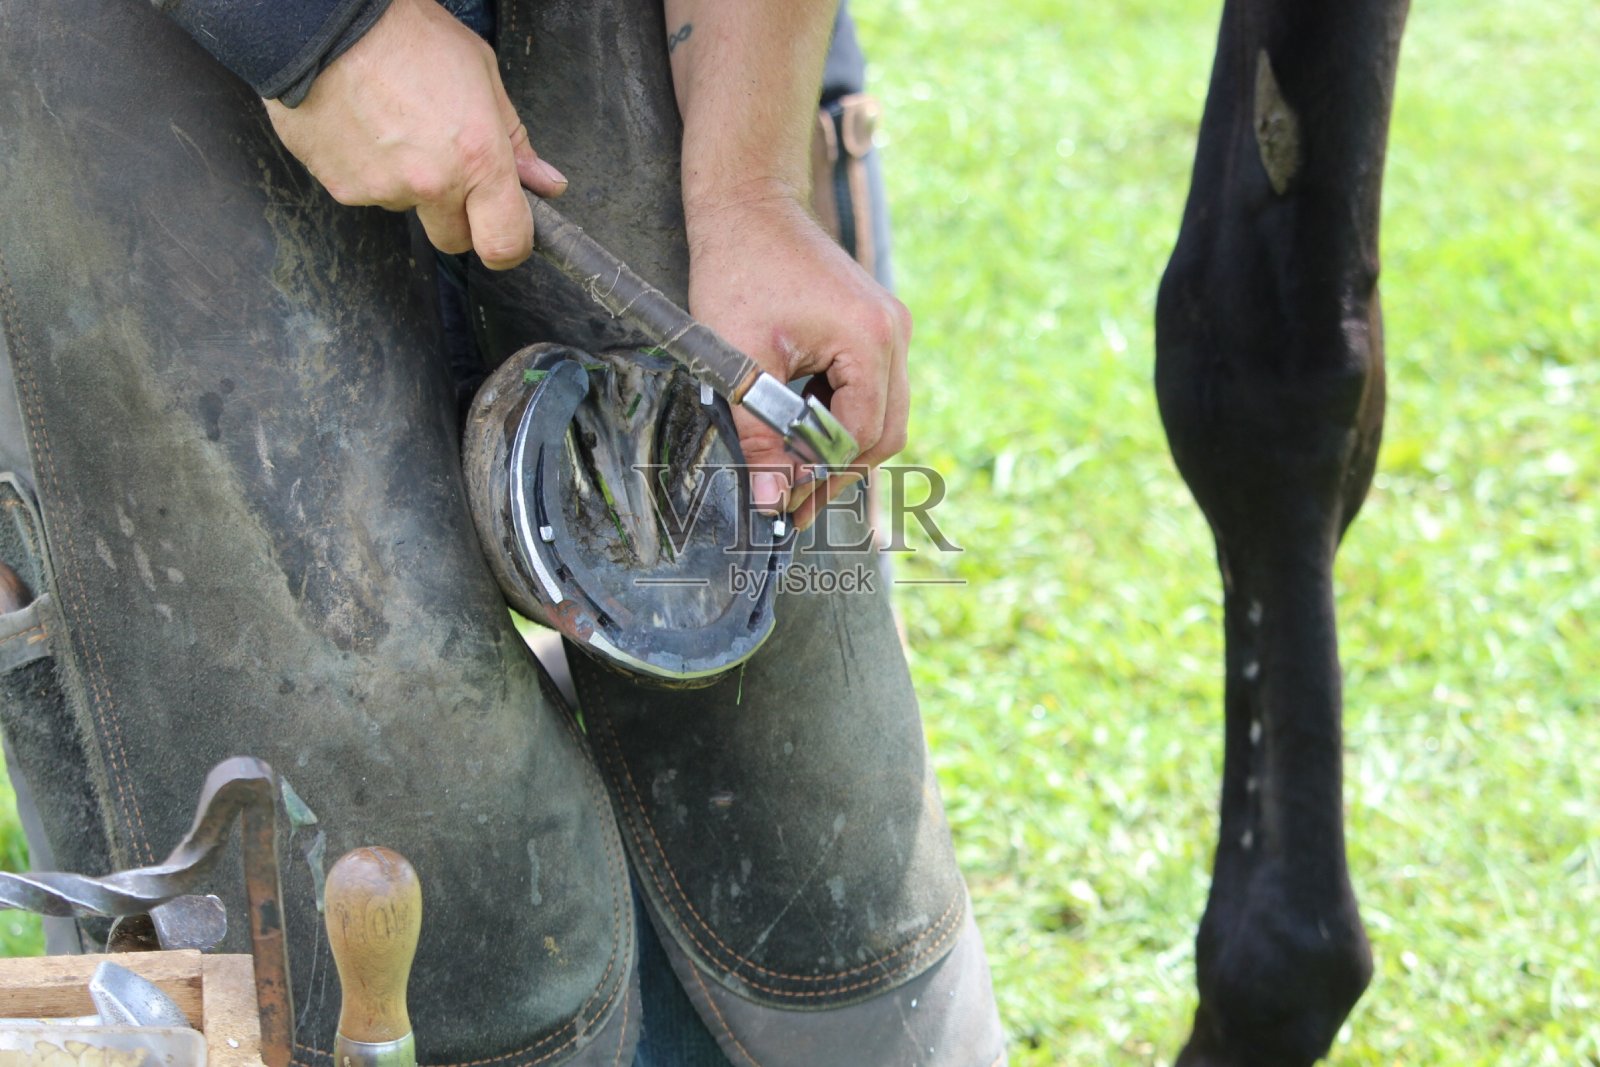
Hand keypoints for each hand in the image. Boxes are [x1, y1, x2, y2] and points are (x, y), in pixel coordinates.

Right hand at [264, 0, 566, 268]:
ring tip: (396, 125)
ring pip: (407, 209)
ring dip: (408, 183)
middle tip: (447, 166)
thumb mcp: (481, 73)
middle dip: (458, 216)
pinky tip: (365, 127)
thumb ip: (514, 139)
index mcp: (476, 158)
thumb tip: (544, 183)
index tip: (507, 231)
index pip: (505, 245)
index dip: (510, 245)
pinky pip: (367, 193)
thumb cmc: (404, 33)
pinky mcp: (341, 187)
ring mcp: (381, 190)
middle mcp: (431, 184)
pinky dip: (369, 170)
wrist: (323, 21)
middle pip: (454, 240)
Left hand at [686, 191, 911, 529]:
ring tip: (793, 476)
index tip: (781, 501)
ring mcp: (889, 329)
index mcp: (869, 338)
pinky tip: (801, 432)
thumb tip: (769, 498)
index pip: (859, 434)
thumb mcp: (737, 358)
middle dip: (838, 472)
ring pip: (882, 415)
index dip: (820, 474)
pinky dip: (840, 418)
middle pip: (884, 432)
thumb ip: (757, 433)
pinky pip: (871, 390)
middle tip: (793, 506)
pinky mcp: (875, 327)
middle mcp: (893, 333)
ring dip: (840, 448)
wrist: (749, 204)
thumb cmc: (739, 268)